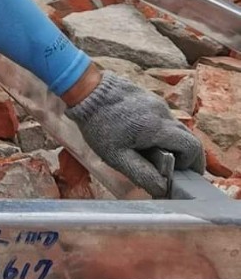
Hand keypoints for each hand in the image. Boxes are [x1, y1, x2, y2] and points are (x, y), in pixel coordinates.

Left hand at [67, 72, 203, 196]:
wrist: (85, 90)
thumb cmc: (98, 124)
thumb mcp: (117, 157)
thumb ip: (143, 174)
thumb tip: (163, 188)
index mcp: (158, 128)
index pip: (193, 147)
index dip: (191, 164)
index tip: (180, 175)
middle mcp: (163, 112)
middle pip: (187, 137)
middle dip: (183, 156)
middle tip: (169, 169)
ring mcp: (156, 102)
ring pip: (174, 127)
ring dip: (170, 143)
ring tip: (150, 153)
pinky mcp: (148, 97)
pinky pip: (162, 118)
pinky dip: (160, 131)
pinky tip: (140, 137)